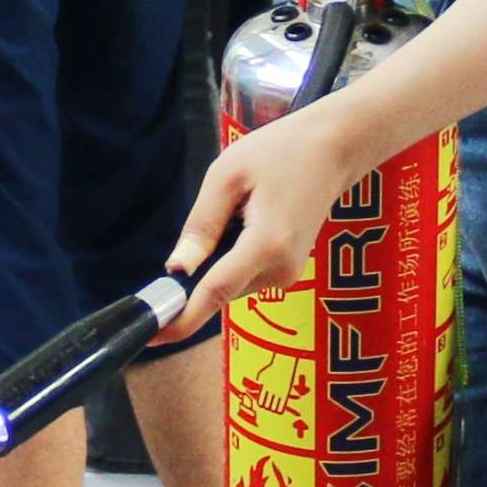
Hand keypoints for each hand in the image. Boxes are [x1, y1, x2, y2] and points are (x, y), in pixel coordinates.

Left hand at [160, 110, 353, 339]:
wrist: (333, 150)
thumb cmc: (279, 153)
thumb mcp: (227, 176)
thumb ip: (201, 225)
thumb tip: (176, 269)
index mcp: (266, 245)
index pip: (215, 292)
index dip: (182, 318)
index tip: (153, 336)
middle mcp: (281, 270)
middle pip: (219, 289)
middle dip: (196, 275)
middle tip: (198, 231)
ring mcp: (289, 274)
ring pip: (230, 284)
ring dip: (218, 259)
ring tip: (240, 208)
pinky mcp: (289, 272)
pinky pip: (244, 275)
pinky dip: (232, 257)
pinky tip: (248, 218)